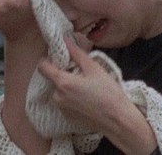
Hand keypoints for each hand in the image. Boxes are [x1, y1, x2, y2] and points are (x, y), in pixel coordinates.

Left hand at [37, 38, 156, 152]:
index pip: (42, 67)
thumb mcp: (94, 69)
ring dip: (67, 87)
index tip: (59, 58)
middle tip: (80, 73)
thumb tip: (65, 39)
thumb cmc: (109, 93)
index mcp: (62, 82)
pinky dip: (71, 99)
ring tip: (86, 87)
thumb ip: (76, 53)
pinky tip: (87, 99)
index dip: (48, 59)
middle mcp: (57, 97)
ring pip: (59, 91)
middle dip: (63, 74)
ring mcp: (61, 109)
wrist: (119, 122)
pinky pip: (64, 103)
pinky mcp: (68, 118)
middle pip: (53, 79)